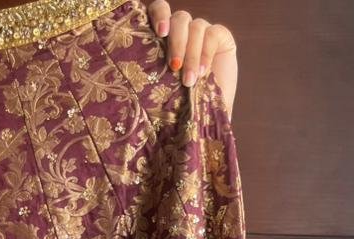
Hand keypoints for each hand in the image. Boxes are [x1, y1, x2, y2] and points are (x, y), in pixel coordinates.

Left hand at [146, 4, 237, 119]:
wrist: (208, 114)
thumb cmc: (180, 104)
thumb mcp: (162, 88)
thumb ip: (151, 73)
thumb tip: (132, 72)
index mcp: (165, 36)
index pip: (160, 9)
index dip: (160, 14)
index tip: (160, 32)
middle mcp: (183, 29)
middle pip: (179, 19)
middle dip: (176, 42)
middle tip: (174, 66)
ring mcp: (202, 31)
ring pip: (196, 27)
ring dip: (191, 54)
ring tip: (189, 80)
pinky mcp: (221, 37)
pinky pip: (213, 34)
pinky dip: (206, 53)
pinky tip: (202, 72)